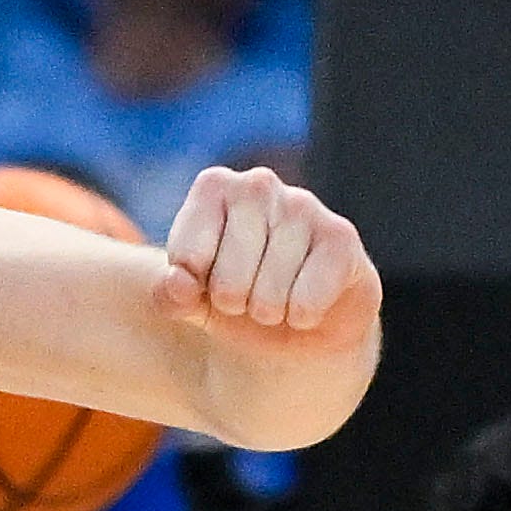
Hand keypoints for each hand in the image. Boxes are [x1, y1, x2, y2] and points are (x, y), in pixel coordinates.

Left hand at [159, 162, 372, 355]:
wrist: (296, 325)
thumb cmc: (236, 300)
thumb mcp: (190, 301)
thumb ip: (170, 293)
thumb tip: (179, 283)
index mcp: (214, 187)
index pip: (186, 259)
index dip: (193, 290)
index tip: (205, 282)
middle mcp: (258, 184)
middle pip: (228, 278)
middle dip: (234, 304)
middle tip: (247, 295)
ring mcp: (303, 206)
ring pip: (268, 293)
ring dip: (269, 312)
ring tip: (277, 298)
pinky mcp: (340, 238)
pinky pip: (305, 301)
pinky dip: (301, 317)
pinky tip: (308, 303)